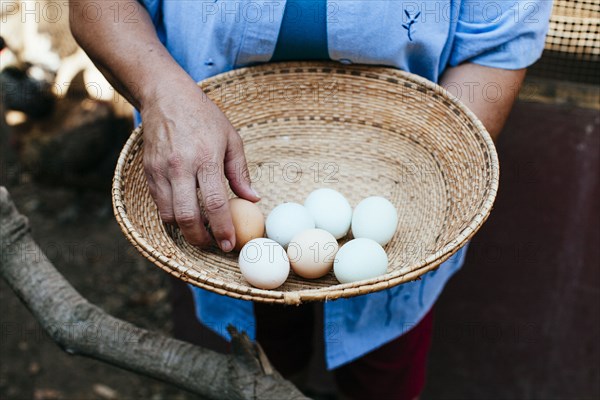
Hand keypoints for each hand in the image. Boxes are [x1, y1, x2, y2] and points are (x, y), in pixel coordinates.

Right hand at [140, 80, 258, 250]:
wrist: (165, 96)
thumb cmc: (204, 117)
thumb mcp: (231, 139)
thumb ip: (240, 172)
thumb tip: (253, 199)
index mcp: (206, 158)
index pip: (215, 203)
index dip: (223, 228)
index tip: (229, 244)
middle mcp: (180, 167)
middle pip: (187, 216)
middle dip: (200, 238)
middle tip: (213, 245)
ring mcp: (161, 170)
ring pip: (169, 215)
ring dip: (184, 230)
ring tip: (200, 233)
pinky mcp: (148, 172)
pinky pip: (159, 204)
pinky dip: (171, 216)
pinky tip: (185, 215)